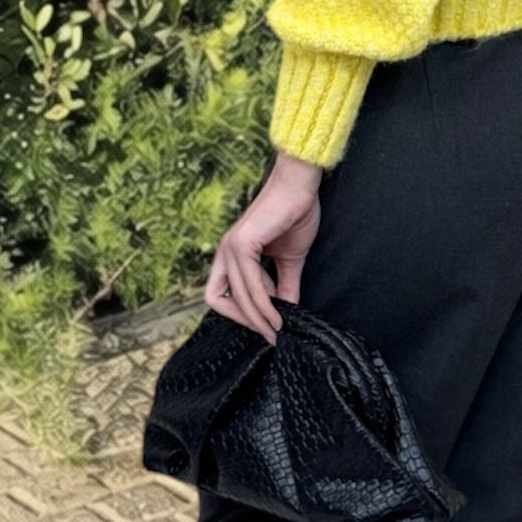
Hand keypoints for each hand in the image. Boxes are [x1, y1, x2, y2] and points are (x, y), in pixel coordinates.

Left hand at [202, 150, 323, 343]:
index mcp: (231, 255)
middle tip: (271, 334)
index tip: (262, 324)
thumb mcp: (290, 260)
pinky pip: (251, 284)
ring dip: (259, 317)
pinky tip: (279, 312)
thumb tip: (286, 313)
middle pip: (221, 300)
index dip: (237, 314)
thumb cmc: (295, 215)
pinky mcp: (242, 244)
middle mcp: (225, 251)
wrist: (301, 187)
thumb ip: (285, 287)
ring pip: (239, 295)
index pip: (219, 295)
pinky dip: (265, 304)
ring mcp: (230, 247)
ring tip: (278, 329)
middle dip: (248, 322)